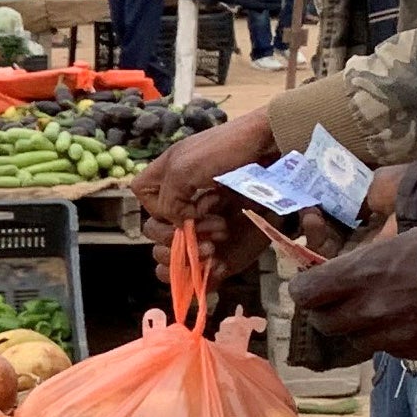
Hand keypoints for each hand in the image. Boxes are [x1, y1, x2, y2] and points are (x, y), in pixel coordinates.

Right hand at [132, 106, 277, 270]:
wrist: (273, 151)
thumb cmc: (227, 152)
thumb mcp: (184, 169)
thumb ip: (168, 199)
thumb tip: (178, 225)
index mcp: (170, 175)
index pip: (143, 195)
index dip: (154, 206)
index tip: (179, 207)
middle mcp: (185, 197)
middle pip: (156, 227)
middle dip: (177, 233)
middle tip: (209, 224)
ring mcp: (205, 217)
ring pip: (177, 248)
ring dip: (192, 249)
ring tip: (222, 233)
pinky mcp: (224, 237)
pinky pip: (202, 262)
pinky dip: (206, 266)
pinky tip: (221, 259)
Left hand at [293, 222, 416, 361]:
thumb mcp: (401, 241)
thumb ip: (371, 260)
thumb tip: (356, 267)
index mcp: (359, 274)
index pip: (305, 292)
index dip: (305, 291)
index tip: (312, 286)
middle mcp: (365, 309)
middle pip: (325, 323)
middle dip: (329, 314)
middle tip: (342, 303)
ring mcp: (387, 335)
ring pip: (355, 341)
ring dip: (360, 330)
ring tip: (380, 314)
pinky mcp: (410, 353)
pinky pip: (386, 350)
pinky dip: (389, 340)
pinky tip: (407, 325)